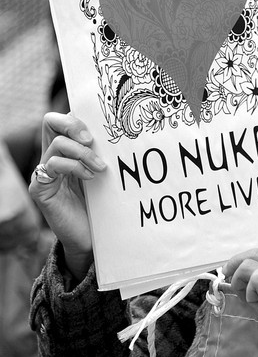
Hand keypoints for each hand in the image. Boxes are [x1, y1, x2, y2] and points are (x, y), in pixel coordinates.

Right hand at [29, 112, 105, 279]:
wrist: (91, 238)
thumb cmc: (100, 204)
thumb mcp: (102, 173)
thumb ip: (102, 153)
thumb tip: (118, 128)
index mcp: (65, 151)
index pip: (62, 120)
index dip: (77, 117)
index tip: (99, 129)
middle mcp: (51, 157)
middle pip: (50, 122)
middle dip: (73, 125)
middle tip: (91, 140)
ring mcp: (43, 173)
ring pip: (57, 144)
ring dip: (82, 153)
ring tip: (99, 168)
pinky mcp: (40, 189)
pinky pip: (52, 165)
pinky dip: (73, 167)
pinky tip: (89, 177)